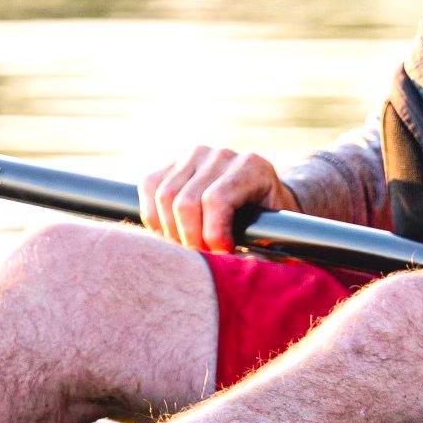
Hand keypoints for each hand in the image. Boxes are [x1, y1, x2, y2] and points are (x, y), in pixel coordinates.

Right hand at [139, 145, 293, 253]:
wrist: (260, 200)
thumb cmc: (267, 225)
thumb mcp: (273, 234)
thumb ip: (259, 248)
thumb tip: (232, 267)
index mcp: (252, 167)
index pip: (217, 200)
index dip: (213, 234)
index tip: (220, 256)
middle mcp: (222, 155)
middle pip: (186, 202)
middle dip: (189, 239)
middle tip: (200, 260)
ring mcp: (195, 155)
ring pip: (165, 196)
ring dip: (170, 232)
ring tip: (187, 249)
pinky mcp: (173, 162)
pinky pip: (149, 185)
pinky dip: (153, 216)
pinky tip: (169, 234)